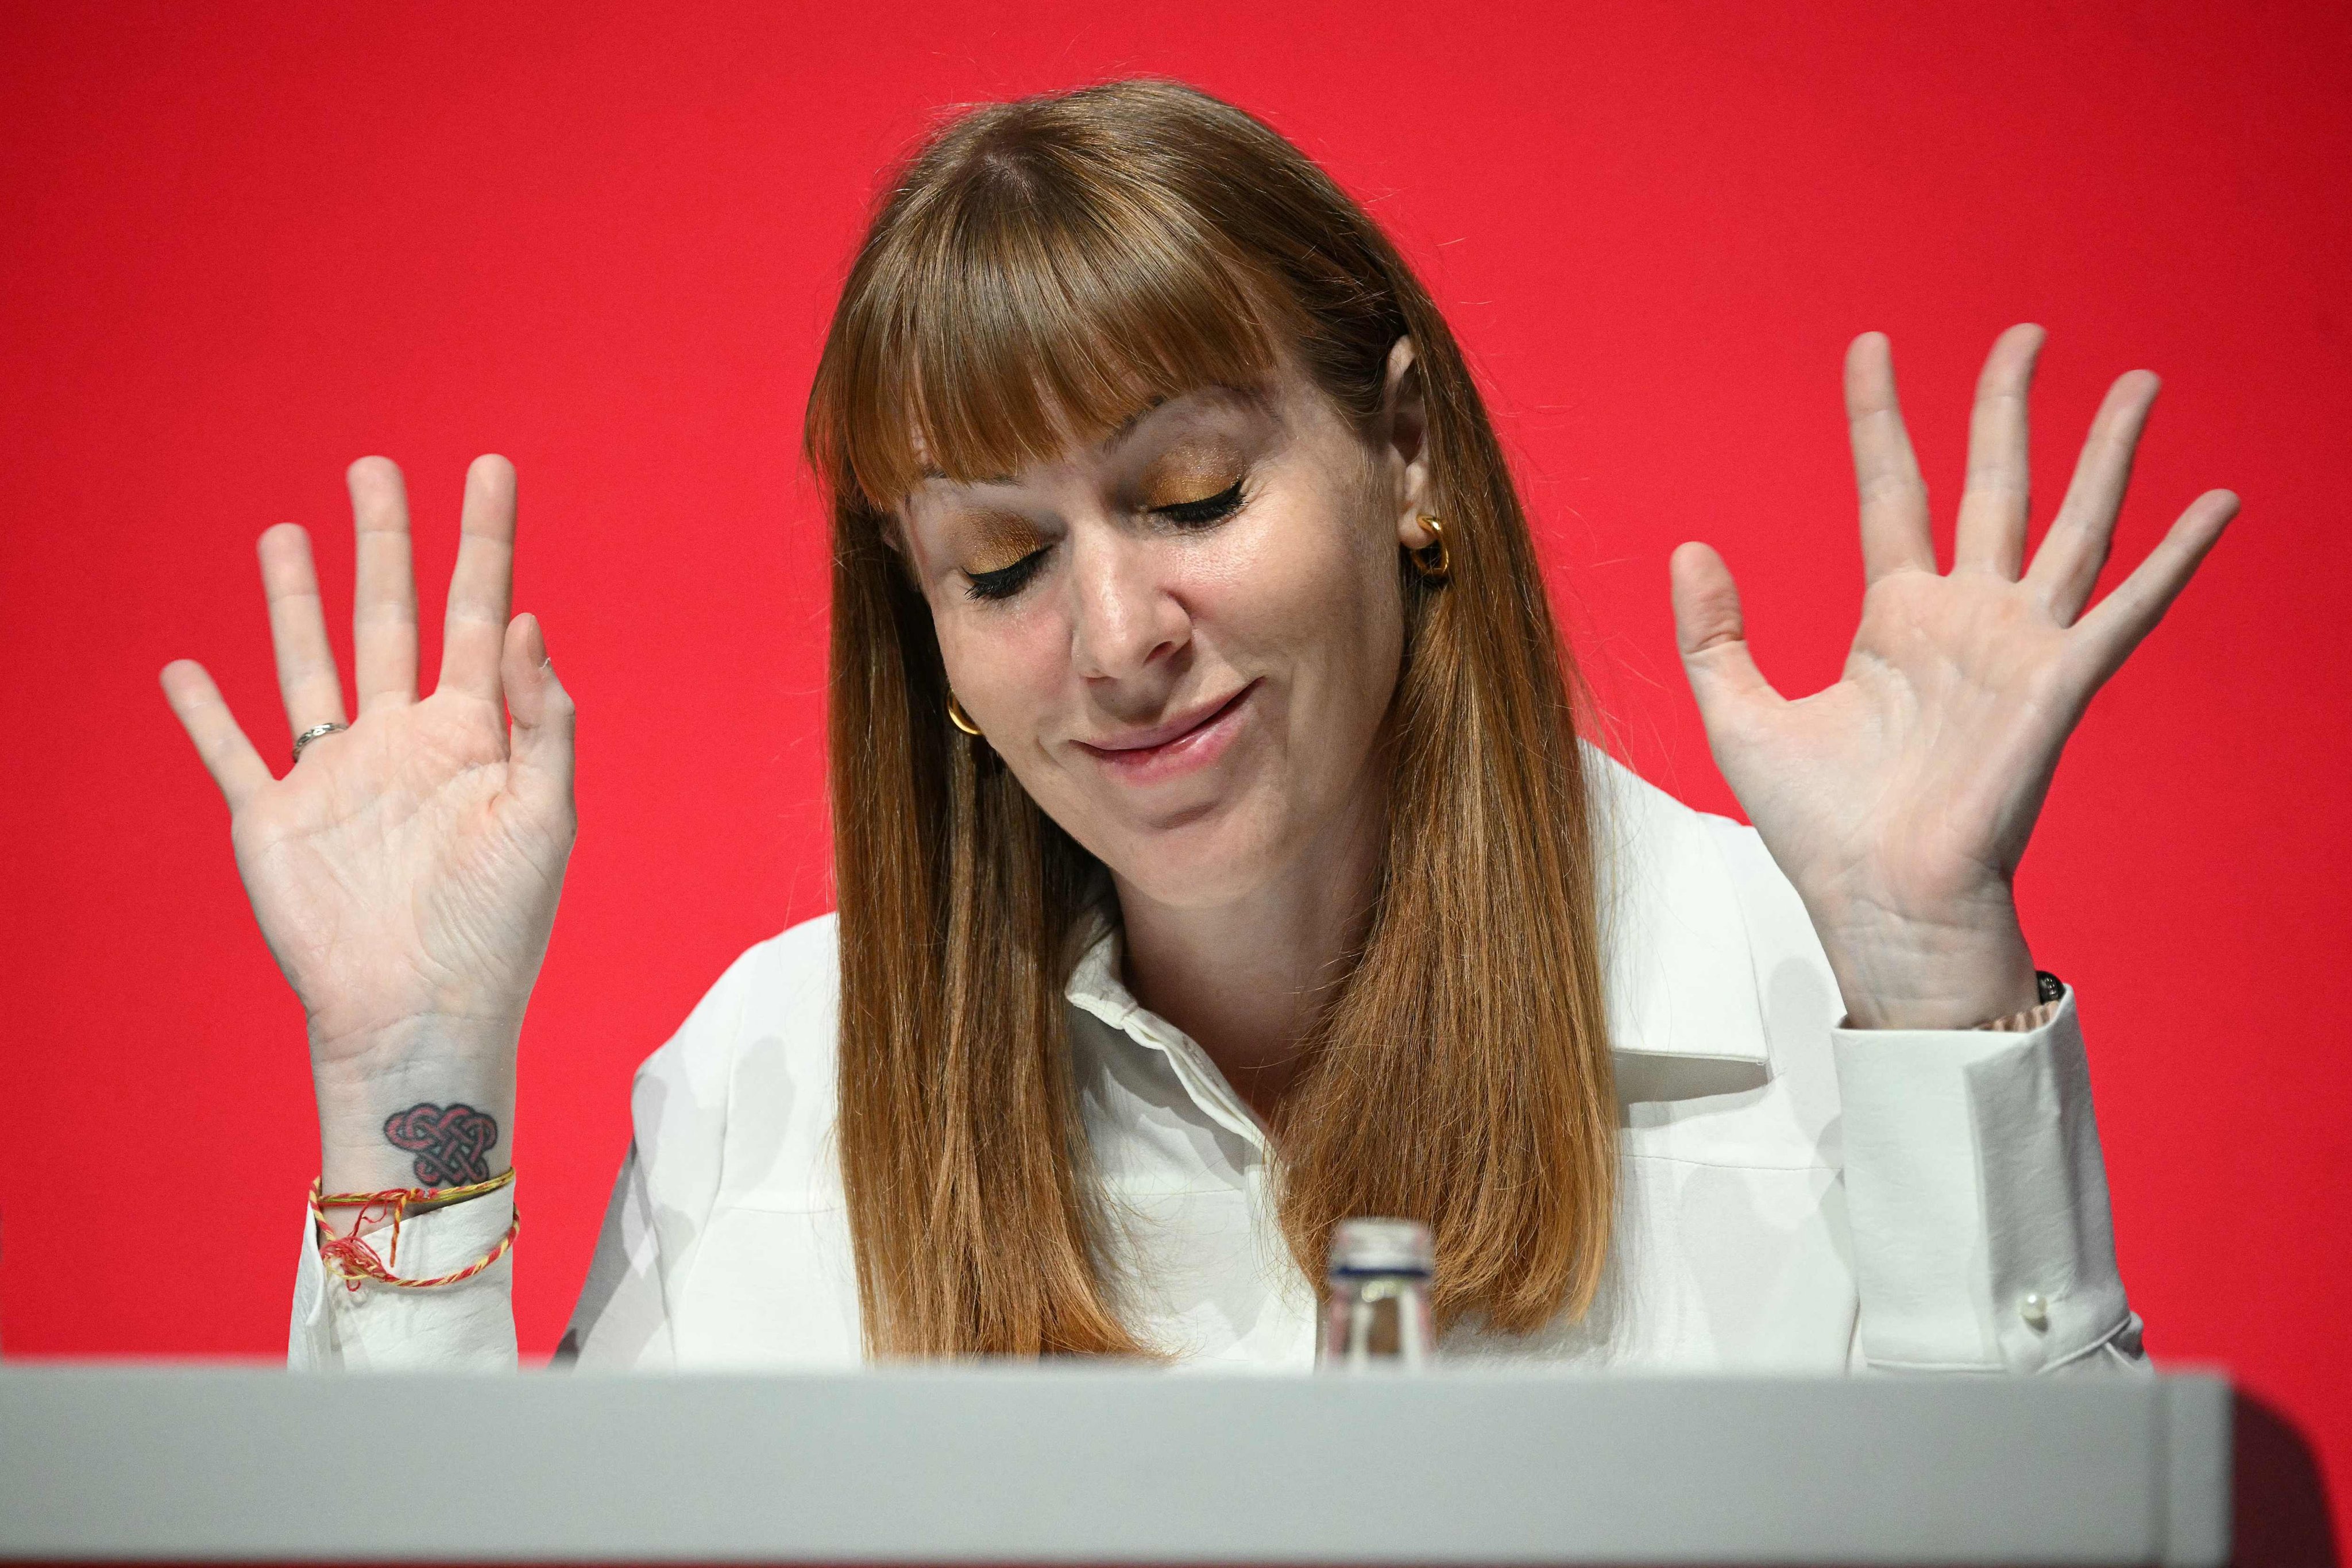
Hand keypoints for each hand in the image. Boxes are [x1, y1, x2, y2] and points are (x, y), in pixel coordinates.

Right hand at [161, 455, 574, 1181]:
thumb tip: (528, 623)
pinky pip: (232, 754)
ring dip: (295, 600)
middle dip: (386, 542)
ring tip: (287, 532)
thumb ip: (542, 721)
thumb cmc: (497, 929)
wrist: (421, 1014)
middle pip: (392, 617)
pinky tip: (184, 668)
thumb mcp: (545, 818)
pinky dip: (204, 713)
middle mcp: (402, 743)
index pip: (480, 614)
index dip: (486, 541)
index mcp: (474, 736)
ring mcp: (335, 777)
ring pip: (310, 663)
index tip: (492, 469)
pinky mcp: (274, 820)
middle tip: (377, 466)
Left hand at [1670, 325, 2236, 1027]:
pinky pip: (2128, 609)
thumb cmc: (1820, 830)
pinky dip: (2175, 556)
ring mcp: (2017, 648)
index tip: (1873, 346)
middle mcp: (1963, 620)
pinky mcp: (2058, 685)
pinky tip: (2218, 500)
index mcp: (1894, 620)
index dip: (1881, 418)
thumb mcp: (1739, 718)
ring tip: (2139, 380)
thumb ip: (1715, 634)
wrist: (1874, 900)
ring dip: (2108, 452)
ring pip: (2072, 524)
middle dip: (2007, 406)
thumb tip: (1689, 549)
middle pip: (1993, 483)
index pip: (1890, 490)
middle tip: (2025, 331)